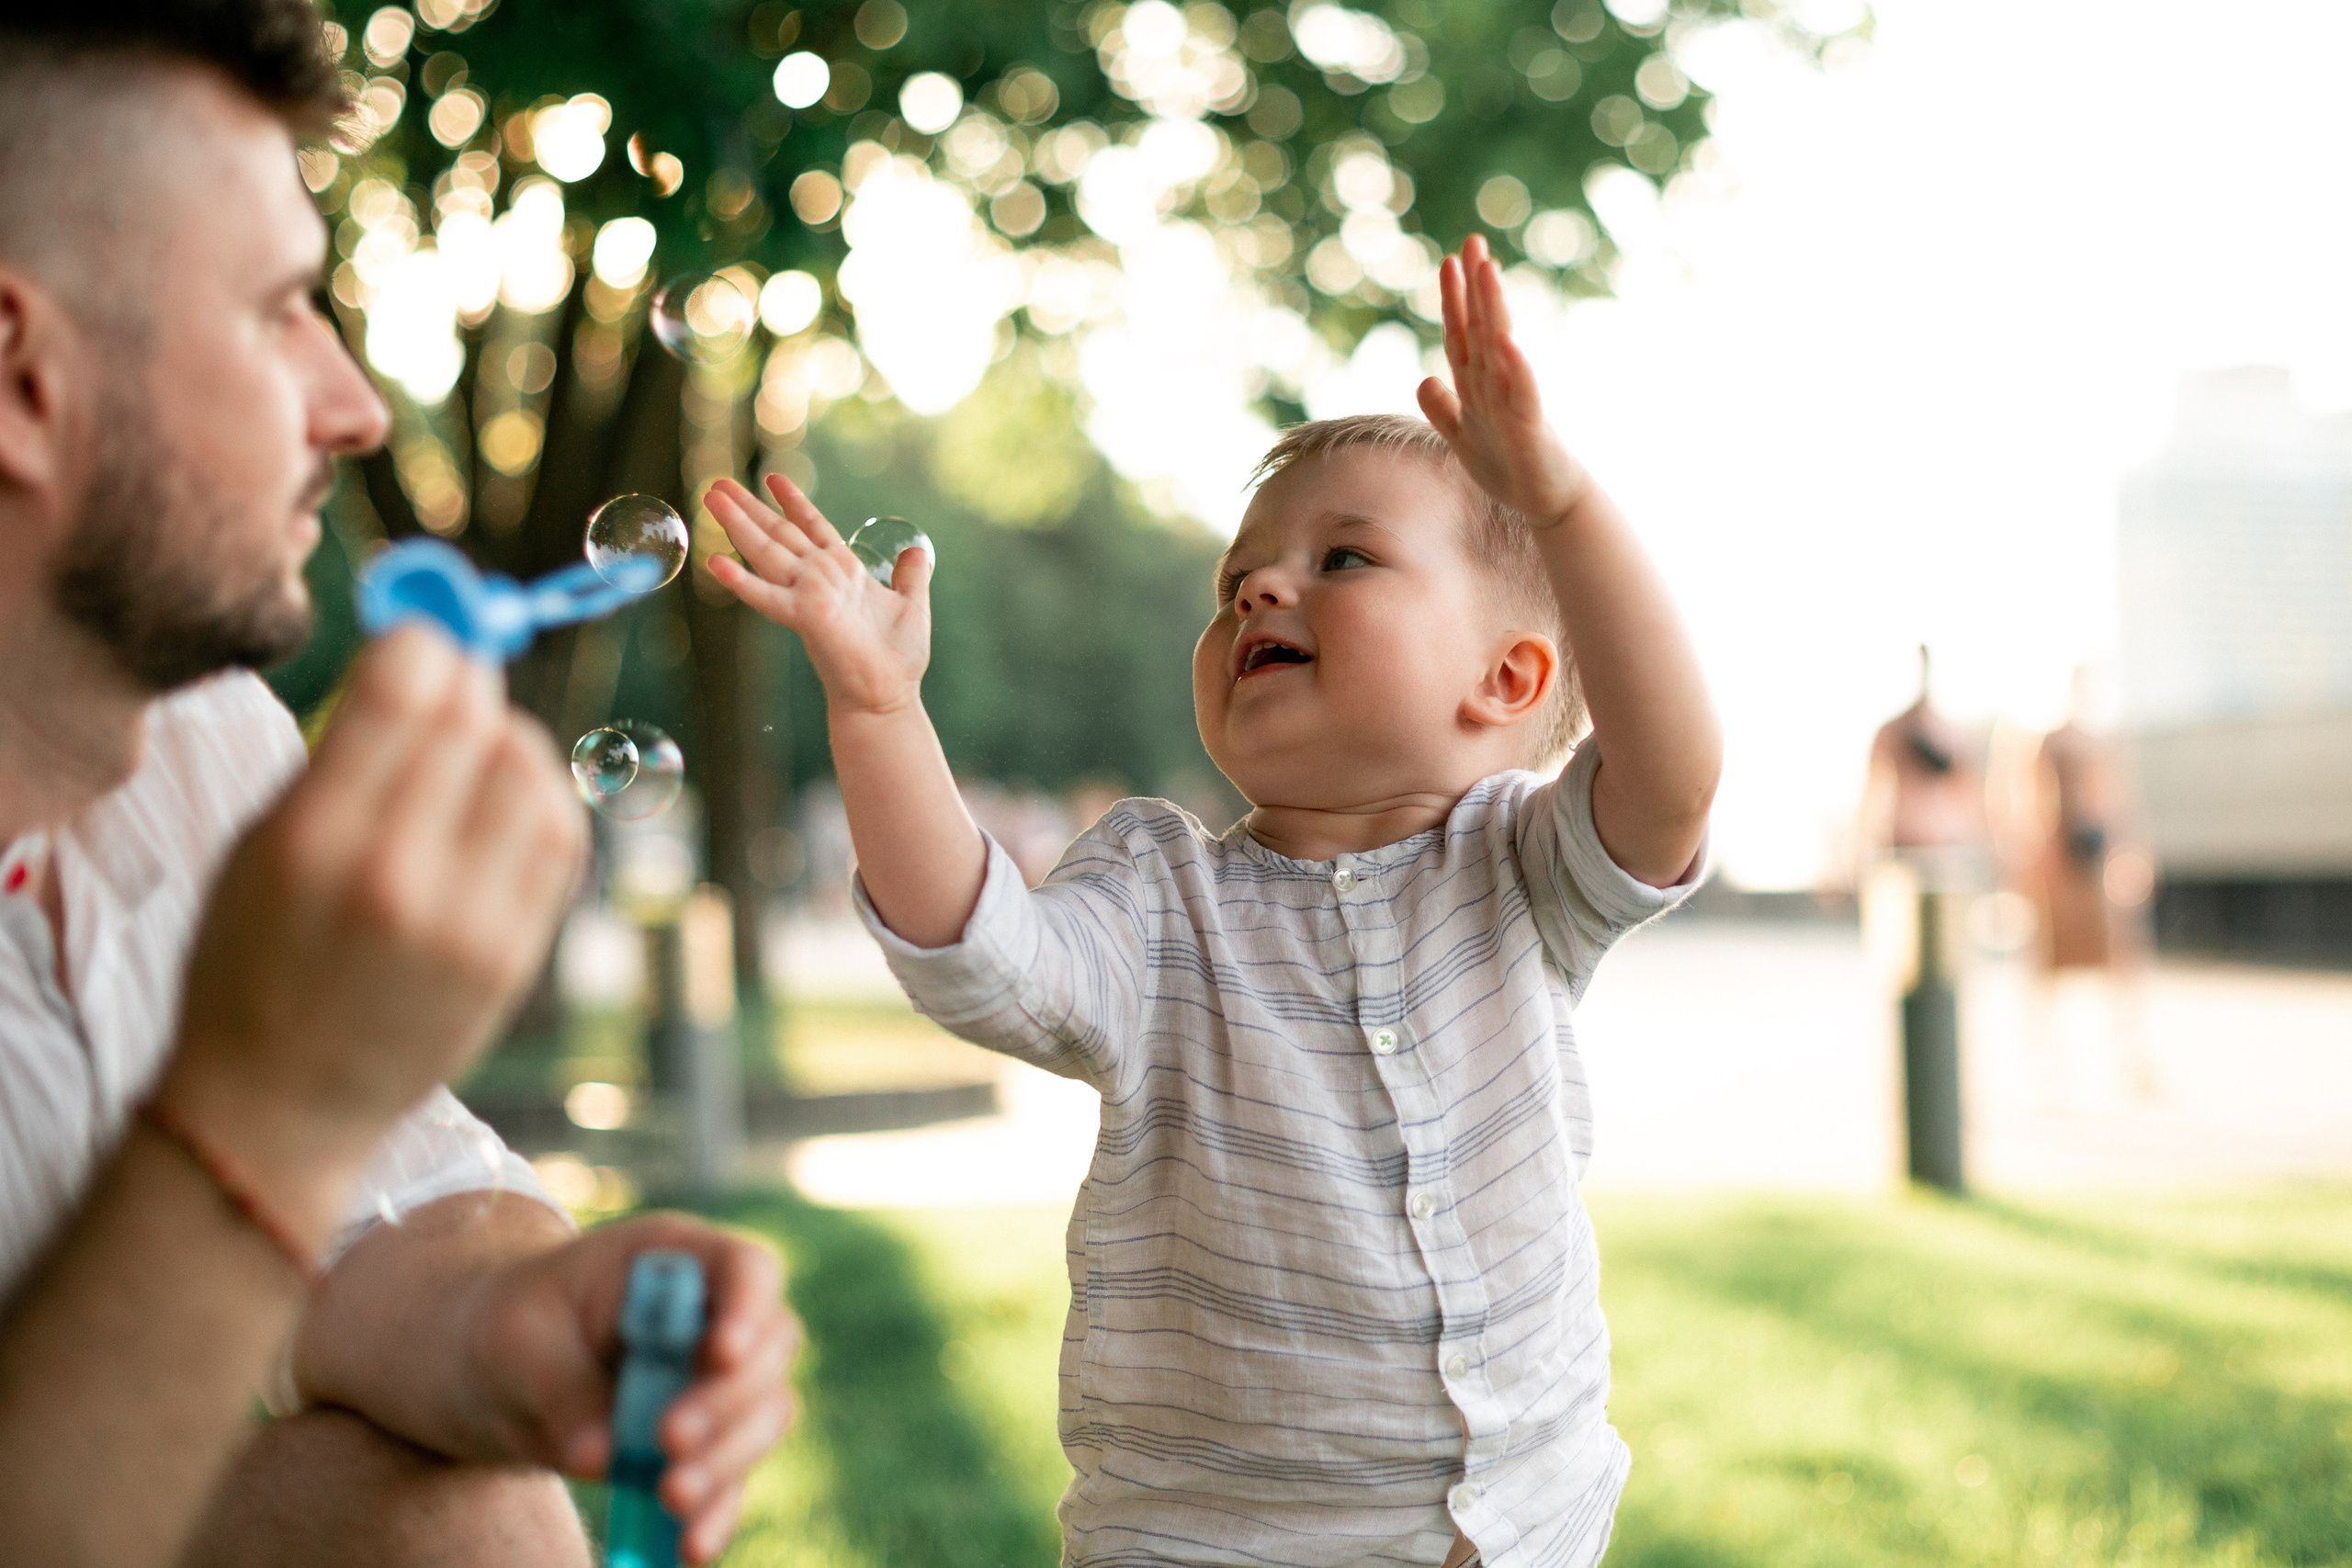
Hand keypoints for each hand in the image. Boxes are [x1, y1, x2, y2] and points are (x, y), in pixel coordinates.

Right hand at [164, 629, 585, 1238]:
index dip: (424, 644)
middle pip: (474, 725)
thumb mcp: (259, 846)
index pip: (401, 695)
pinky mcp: (518, 956)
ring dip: (510, 741)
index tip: (422, 640)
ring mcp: (470, 925)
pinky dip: (540, 798)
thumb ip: (341, 755)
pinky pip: (559, 838)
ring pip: (532, 773)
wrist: (284, 1105)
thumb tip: (424, 655)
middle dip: (467, 687)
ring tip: (474, 753)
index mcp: (313, 844)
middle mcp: (400, 881)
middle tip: (453, 685)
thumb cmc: (255, 959)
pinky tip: (505, 801)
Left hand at [457, 1214, 798, 1564]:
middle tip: (669, 1442)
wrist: (491, 1374)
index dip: (748, 1306)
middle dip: (726, 1402)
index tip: (721, 1354)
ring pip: (762, 1418)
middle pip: (765, 1353)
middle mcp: (714, 1318)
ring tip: (671, 1498)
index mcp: (675, 1261)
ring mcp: (717, 1384)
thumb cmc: (508, 1329)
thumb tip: (603, 1457)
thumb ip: (562, 1388)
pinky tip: (690, 1550)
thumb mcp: (515, 1341)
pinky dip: (716, 1515)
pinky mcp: (706, 1445)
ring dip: (726, 1461)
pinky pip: (731, 1480)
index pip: (744, 1269)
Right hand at [705, 473, 930, 715]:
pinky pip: (767, 597)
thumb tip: (917, 550)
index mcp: (842, 571)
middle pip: (778, 534)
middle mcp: (819, 578)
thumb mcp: (912, 606)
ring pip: (766, 553)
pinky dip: (742, 581)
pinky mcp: (805, 617)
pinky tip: (716, 563)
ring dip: (737, 525)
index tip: (773, 478)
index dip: (794, 502)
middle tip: (717, 483)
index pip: (813, 527)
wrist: (888, 695)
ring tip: (711, 498)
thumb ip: (910, 577)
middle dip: (748, 508)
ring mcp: (809, 596)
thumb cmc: (897, 659)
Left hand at [1416, 233, 1591, 527]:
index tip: (1448, 260)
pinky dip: (1514, 367)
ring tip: (1488, 272)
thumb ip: (1444, 411)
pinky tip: (1507, 341)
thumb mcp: (1464, 440)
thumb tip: (1424, 380)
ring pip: (1499, 350)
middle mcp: (1496, 386)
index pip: (1461, 334)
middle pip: (1481, 329)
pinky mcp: (1529, 428)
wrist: (1548, 502)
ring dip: (1493, 311)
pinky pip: (1521, 393)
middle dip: (1475, 287)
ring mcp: (1514, 403)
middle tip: (1472, 241)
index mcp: (1478, 388)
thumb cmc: (1511, 469)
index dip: (1453, 300)